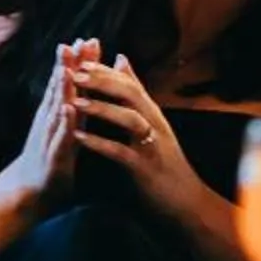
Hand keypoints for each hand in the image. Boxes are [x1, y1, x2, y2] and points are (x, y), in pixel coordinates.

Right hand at [0, 40, 95, 212]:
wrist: (29, 189)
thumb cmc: (49, 155)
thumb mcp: (65, 126)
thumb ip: (75, 102)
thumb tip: (82, 79)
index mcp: (58, 113)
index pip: (68, 82)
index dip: (77, 61)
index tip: (88, 38)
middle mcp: (51, 120)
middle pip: (61, 89)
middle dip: (70, 65)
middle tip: (77, 42)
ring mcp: (49, 137)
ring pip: (57, 109)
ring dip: (62, 89)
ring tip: (68, 69)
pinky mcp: (53, 156)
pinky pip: (59, 137)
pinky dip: (63, 123)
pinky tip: (68, 110)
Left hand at [67, 56, 207, 223]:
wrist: (185, 202)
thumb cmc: (162, 162)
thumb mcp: (149, 121)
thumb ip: (135, 92)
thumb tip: (121, 58)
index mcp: (151, 113)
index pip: (129, 83)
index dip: (105, 70)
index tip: (80, 58)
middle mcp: (155, 124)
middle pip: (130, 94)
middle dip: (103, 82)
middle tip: (75, 72)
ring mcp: (152, 146)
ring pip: (129, 119)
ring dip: (102, 109)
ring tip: (76, 102)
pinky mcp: (146, 168)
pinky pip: (122, 152)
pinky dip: (101, 144)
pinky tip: (81, 139)